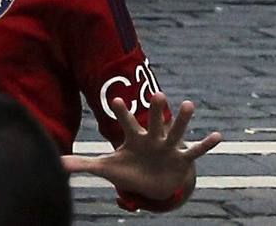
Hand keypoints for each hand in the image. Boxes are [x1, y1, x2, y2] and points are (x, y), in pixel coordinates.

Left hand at [62, 93, 221, 203]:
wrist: (152, 183)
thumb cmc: (128, 170)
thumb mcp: (106, 168)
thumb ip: (83, 165)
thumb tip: (58, 164)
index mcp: (133, 138)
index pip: (125, 122)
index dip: (121, 111)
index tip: (114, 98)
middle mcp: (152, 139)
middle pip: (154, 122)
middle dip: (156, 109)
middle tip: (158, 93)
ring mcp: (168, 148)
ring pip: (176, 131)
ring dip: (182, 120)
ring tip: (189, 104)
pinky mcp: (182, 160)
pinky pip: (195, 152)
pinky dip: (206, 145)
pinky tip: (218, 136)